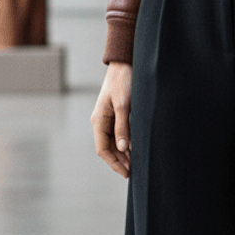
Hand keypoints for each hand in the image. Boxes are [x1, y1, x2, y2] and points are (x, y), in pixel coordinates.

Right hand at [91, 61, 131, 177]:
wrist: (124, 62)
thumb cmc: (122, 81)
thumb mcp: (124, 105)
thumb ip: (123, 127)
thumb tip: (123, 148)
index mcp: (99, 120)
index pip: (103, 149)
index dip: (114, 163)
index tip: (127, 173)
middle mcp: (101, 121)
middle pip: (108, 148)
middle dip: (120, 160)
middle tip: (133, 172)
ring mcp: (108, 118)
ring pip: (114, 142)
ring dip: (123, 153)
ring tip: (135, 163)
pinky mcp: (116, 113)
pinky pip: (118, 133)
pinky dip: (126, 143)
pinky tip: (134, 149)